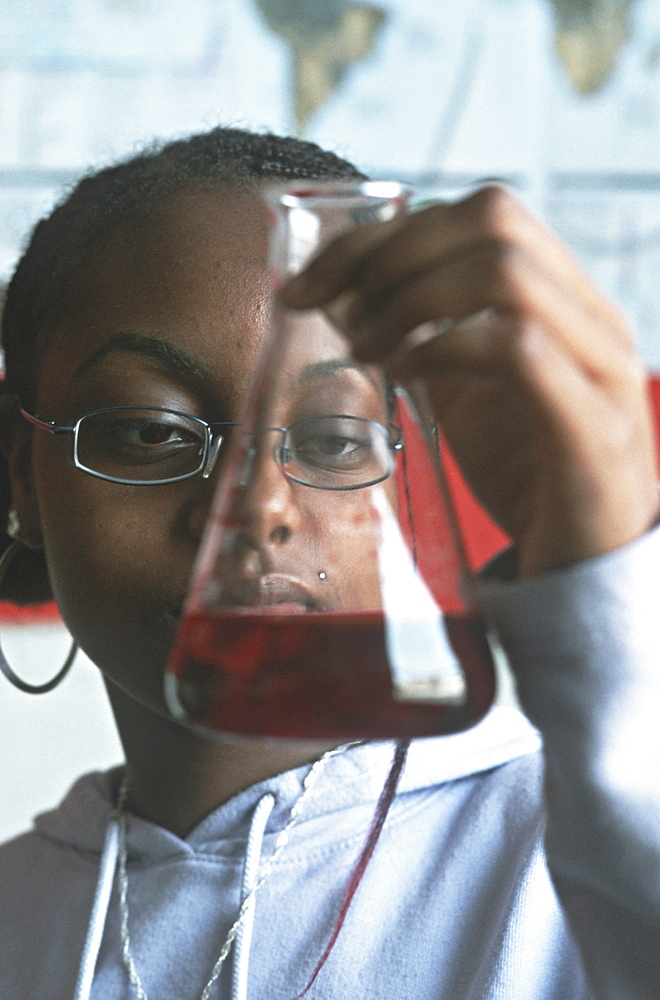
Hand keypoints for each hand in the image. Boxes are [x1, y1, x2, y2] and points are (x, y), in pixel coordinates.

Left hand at [280, 186, 659, 576]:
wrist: (590, 567)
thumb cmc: (529, 480)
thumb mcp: (471, 396)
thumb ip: (431, 342)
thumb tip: (349, 302)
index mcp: (564, 299)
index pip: (479, 213)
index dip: (384, 233)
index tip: (311, 278)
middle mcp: (592, 316)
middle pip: (491, 219)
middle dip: (390, 254)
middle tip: (336, 310)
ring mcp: (600, 367)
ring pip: (506, 271)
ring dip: (411, 298)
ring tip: (366, 346)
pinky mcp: (591, 427)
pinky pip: (518, 349)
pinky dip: (446, 347)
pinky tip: (406, 372)